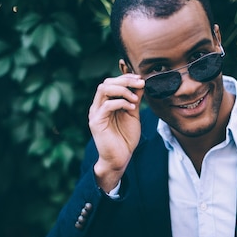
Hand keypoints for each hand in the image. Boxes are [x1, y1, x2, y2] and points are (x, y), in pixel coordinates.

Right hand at [88, 74, 143, 190]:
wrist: (120, 158)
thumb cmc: (126, 138)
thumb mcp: (133, 114)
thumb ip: (134, 99)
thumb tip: (141, 83)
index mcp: (105, 103)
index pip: (111, 82)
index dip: (125, 78)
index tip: (140, 79)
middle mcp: (98, 106)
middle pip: (106, 82)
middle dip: (124, 80)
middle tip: (140, 83)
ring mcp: (95, 113)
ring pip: (103, 89)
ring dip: (122, 90)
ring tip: (135, 98)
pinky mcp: (96, 122)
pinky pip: (106, 105)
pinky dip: (121, 103)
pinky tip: (132, 108)